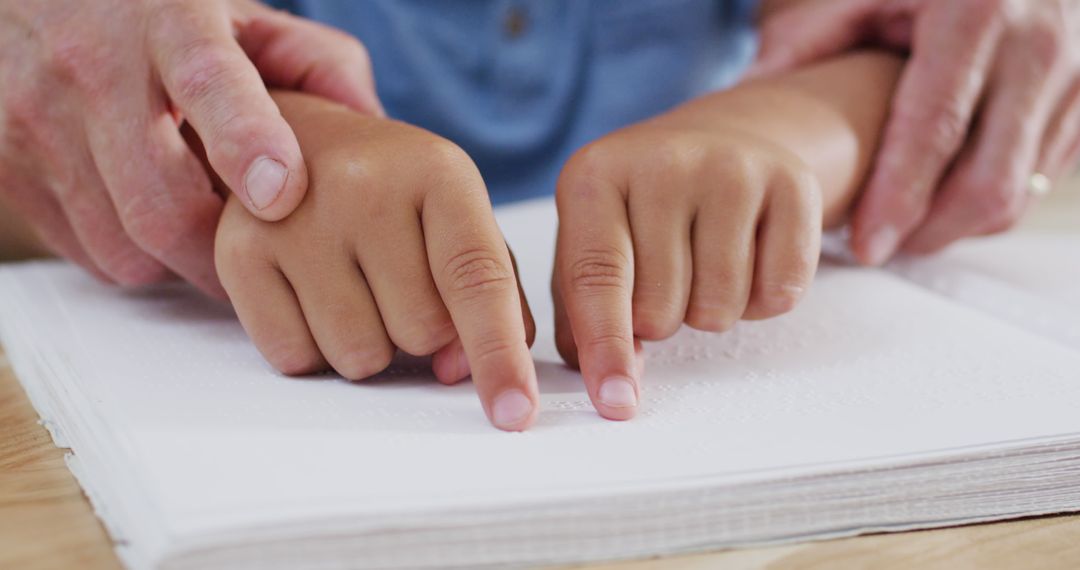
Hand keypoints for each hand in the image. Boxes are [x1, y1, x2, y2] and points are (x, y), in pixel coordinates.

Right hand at [0, 0, 382, 295]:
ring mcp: (36, 119)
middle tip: (269, 258)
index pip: (207, 84)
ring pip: (125, 249)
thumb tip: (375, 133)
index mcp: (169, 19)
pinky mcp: (6, 164)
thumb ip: (318, 65)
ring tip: (206, 220)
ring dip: (181, 258)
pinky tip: (150, 210)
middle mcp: (92, 66)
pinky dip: (134, 252)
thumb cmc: (160, 11)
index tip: (282, 194)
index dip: (245, 143)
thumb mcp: (243, 14)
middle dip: (227, 253)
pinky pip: (88, 254)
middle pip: (161, 205)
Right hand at [215, 92, 537, 430]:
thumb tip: (460, 371)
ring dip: (370, 345)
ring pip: (358, 356)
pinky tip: (314, 294)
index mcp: (439, 171)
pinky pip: (294, 357)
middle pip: (420, 333)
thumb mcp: (463, 221)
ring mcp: (294, 216)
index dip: (499, 355)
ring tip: (357, 286)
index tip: (515, 413)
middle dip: (423, 333)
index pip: (477, 278)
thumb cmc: (397, 195)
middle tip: (400, 283)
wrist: (303, 142)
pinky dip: (314, 348)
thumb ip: (496, 295)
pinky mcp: (239, 251)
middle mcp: (364, 183)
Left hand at [552, 116, 822, 419]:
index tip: (615, 403)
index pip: (596, 277)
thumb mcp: (592, 243)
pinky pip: (781, 292)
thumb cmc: (643, 210)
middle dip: (661, 321)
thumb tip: (598, 375)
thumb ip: (580, 311)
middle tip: (666, 283)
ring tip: (704, 267)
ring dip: (711, 311)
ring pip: (720, 306)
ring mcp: (732, 167)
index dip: (606, 348)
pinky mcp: (792, 184)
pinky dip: (762, 300)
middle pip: (661, 306)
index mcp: (595, 177)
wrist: (721, 142)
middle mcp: (663, 161)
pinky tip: (748, 259)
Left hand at [752, 0, 1079, 261]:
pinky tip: (944, 200)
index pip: (935, 132)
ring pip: (1015, 196)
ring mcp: (1074, 85)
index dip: (897, 199)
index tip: (864, 245)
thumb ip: (815, 35)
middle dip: (925, 233)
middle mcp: (1037, 52)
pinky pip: (1037, 185)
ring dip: (953, 228)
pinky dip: (987, 207)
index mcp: (977, 17)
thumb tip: (751, 89)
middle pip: (985, 184)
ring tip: (901, 226)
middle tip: (874, 247)